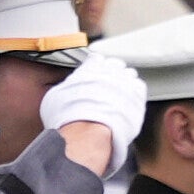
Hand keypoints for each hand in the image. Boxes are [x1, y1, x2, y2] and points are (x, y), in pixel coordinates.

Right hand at [37, 43, 142, 170]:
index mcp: (89, 68)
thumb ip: (65, 87)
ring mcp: (125, 82)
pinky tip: (129, 102)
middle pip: (115, 64)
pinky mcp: (138, 97)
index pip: (96, 59)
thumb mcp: (54, 99)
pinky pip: (140, 87)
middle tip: (108, 86)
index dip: (96, 68)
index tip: (94, 75)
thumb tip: (66, 89)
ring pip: (129, 74)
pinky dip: (135, 93)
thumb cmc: (67, 119)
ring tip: (120, 95)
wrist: (88, 134)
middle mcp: (109, 71)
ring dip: (125, 82)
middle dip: (112, 73)